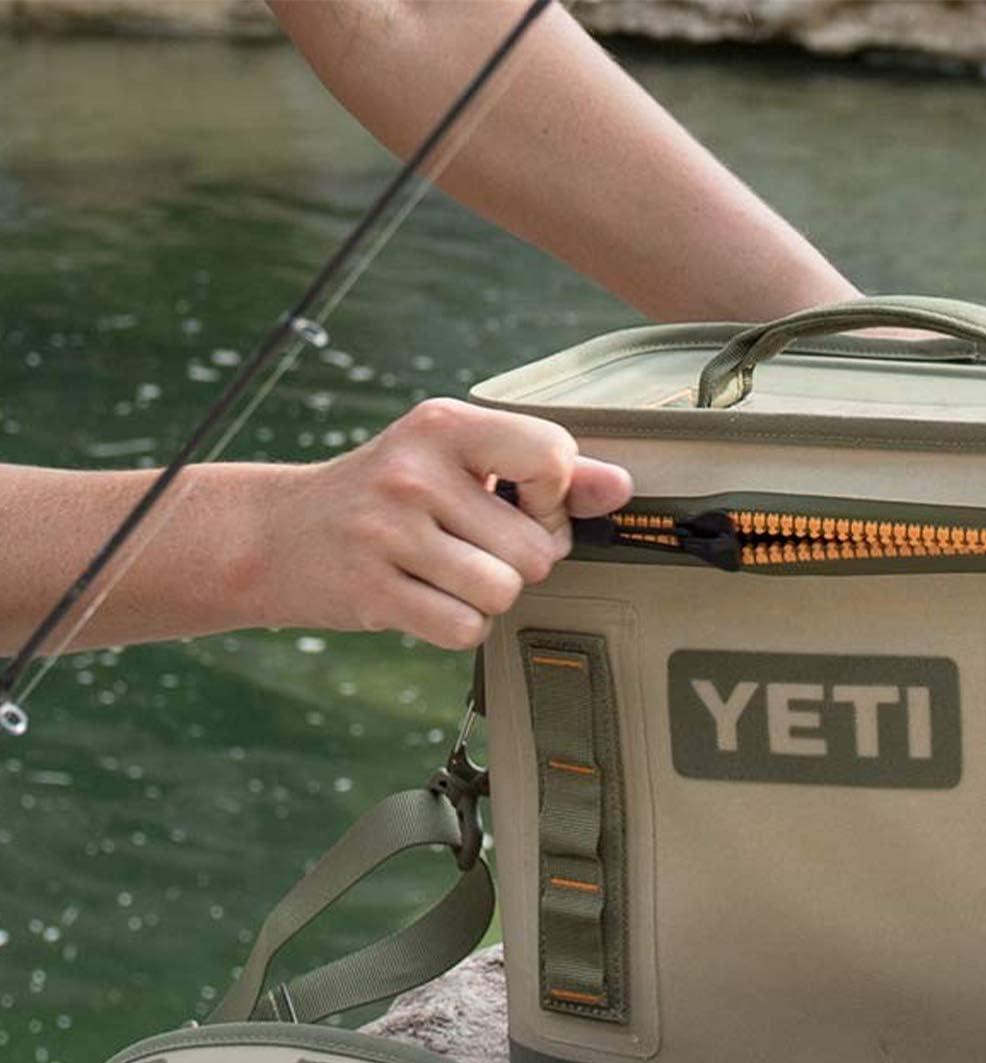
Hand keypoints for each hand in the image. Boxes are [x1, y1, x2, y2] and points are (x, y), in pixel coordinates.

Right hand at [257, 399, 631, 649]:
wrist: (277, 534)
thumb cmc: (389, 496)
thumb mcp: (459, 463)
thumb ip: (546, 471)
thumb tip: (621, 486)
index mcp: (444, 425)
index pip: (552, 457)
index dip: (555, 499)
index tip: (522, 506)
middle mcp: (414, 470)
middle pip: (536, 549)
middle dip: (521, 562)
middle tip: (474, 547)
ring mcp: (387, 531)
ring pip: (504, 593)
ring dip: (488, 598)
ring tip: (448, 574)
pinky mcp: (371, 590)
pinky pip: (465, 629)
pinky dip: (458, 627)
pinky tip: (426, 600)